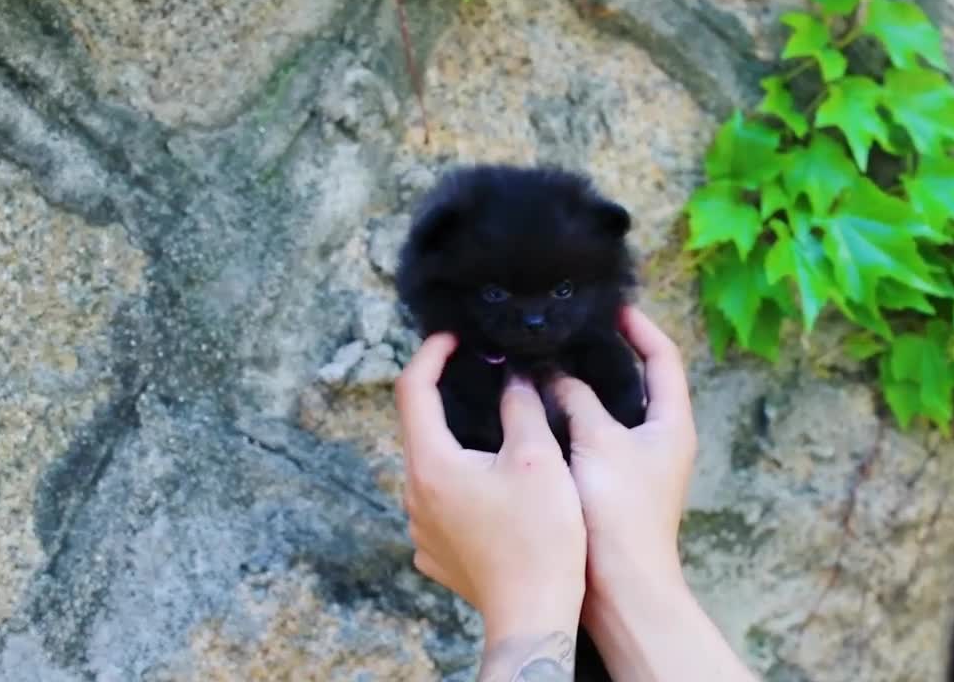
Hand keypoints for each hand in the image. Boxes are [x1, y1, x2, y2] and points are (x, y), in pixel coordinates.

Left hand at [396, 333, 586, 643]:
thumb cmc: (541, 537)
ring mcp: (421, 527)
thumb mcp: (538, 458)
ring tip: (500, 436)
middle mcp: (414, 493)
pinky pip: (441, 503)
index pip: (412, 388)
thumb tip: (514, 377)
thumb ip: (521, 407)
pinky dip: (463, 483)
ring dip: (458, 444)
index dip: (431, 353)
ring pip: (432, 467)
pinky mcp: (436, 552)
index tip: (454, 338)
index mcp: (431, 463)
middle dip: (449, 398)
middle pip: (421, 428)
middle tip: (485, 378)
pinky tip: (497, 489)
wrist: (534, 614)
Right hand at [549, 308, 756, 680]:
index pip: (663, 357)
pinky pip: (589, 437)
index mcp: (671, 423)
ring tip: (544, 362)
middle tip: (567, 331)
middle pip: (638, 381)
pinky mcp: (610, 487)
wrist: (620, 588)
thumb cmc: (619, 512)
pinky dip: (568, 418)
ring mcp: (636, 465)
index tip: (609, 305)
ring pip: (609, 411)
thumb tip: (552, 374)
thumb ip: (577, 398)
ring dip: (581, 387)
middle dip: (605, 353)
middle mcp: (660, 440)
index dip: (639, 326)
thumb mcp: (598, 442)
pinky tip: (535, 412)